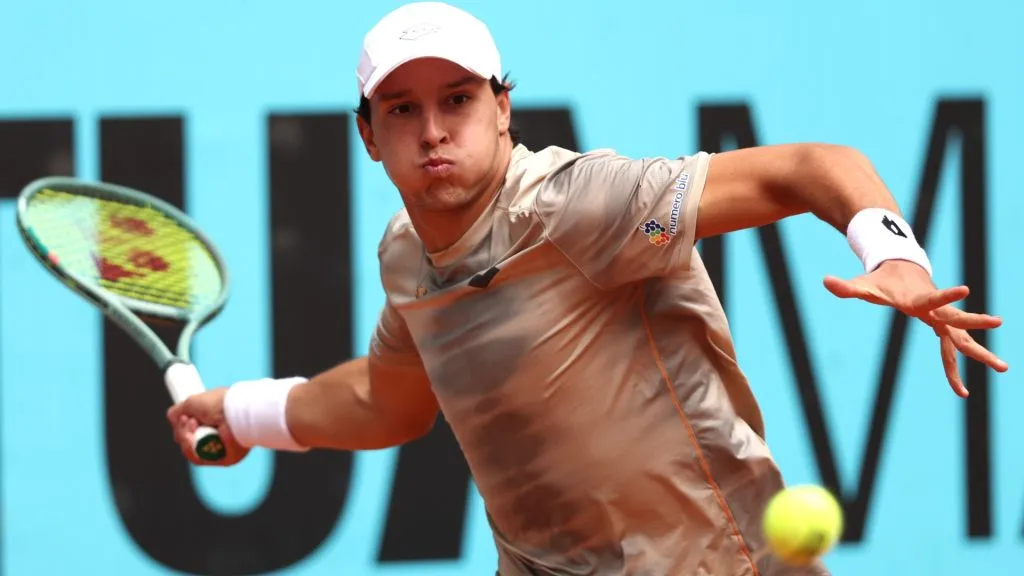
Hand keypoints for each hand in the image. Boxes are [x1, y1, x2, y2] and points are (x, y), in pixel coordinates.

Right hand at [167, 388, 249, 465]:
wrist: (234, 410)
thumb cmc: (218, 403)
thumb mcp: (193, 402)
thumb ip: (179, 410)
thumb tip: (173, 418)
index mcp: (215, 423)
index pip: (193, 430)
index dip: (183, 426)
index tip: (184, 417)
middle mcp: (219, 436)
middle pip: (189, 441)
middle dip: (183, 431)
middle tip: (190, 420)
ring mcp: (222, 449)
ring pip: (191, 451)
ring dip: (185, 438)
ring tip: (192, 424)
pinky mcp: (224, 459)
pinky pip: (198, 459)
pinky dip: (190, 449)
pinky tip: (191, 437)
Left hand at [823, 260, 1007, 397]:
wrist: (901, 270)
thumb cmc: (881, 281)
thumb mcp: (863, 285)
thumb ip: (845, 287)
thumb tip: (825, 281)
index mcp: (918, 299)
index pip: (934, 298)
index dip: (947, 295)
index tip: (967, 289)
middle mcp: (935, 310)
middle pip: (958, 320)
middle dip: (977, 321)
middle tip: (999, 321)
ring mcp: (941, 319)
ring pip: (963, 339)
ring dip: (981, 354)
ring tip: (1005, 368)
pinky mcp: (942, 326)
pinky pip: (953, 349)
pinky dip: (957, 366)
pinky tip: (960, 388)